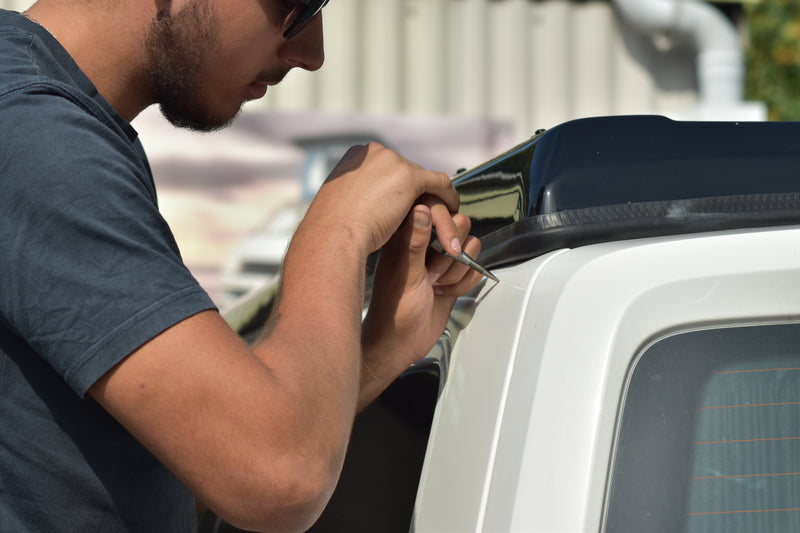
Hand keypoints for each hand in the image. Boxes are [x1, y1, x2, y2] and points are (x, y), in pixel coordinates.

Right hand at [301, 143, 464, 257]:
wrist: (333, 236)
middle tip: (427, 213)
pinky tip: (453, 211)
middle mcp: (374, 152)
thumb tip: (361, 203)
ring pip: (423, 180)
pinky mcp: (409, 176)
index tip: (406, 203)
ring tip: (441, 218)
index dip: (398, 188)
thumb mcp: (339, 205)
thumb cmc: (332, 231)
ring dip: (433, 199)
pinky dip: (448, 196)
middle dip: (417, 193)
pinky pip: (439, 183)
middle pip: (406, 172)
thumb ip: (355, 196)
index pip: (387, 169)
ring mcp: (392, 161)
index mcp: (355, 157)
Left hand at [359, 202, 483, 409]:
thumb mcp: (406, 275)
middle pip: (459, 225)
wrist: (400, 344)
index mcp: (405, 236)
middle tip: (435, 274)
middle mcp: (424, 244)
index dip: (446, 226)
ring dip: (459, 269)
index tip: (444, 248)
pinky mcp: (451, 276)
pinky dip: (465, 282)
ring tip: (438, 286)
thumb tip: (421, 209)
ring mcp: (438, 260)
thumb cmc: (393, 311)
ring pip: (469, 246)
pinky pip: (473, 267)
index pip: (436, 209)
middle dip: (454, 252)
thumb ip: (416, 241)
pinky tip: (447, 293)